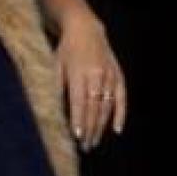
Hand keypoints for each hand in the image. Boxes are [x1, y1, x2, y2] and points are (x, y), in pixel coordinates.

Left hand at [54, 13, 125, 150]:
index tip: (77, 136)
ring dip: (101, 126)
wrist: (85, 29)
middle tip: (85, 146)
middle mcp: (96, 75)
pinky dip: (120, 114)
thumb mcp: (55, 64)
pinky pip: (122, 98)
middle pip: (94, 107)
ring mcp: (110, 76)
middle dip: (90, 128)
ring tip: (94, 141)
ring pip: (107, 106)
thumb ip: (56, 86)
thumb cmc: (65, 50)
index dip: (79, 119)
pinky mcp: (118, 76)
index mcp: (78, 72)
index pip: (79, 101)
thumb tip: (54, 110)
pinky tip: (116, 129)